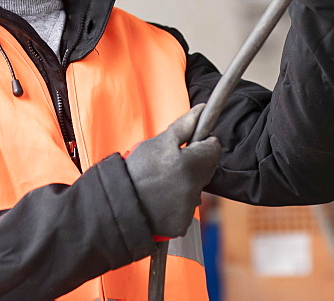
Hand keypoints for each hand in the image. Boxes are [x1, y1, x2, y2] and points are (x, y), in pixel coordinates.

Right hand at [124, 104, 220, 237]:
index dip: (202, 144)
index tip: (188, 146)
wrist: (118, 203)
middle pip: (206, 170)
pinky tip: (161, 200)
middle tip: (169, 165)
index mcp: (191, 164)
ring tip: (161, 184)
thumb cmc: (137, 169)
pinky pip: (186, 208)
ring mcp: (189, 208)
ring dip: (185, 185)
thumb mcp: (158, 142)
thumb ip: (184, 126)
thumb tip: (203, 109)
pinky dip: (177, 204)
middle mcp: (194, 188)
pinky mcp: (182, 224)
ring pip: (196, 190)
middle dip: (193, 165)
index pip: (214, 148)